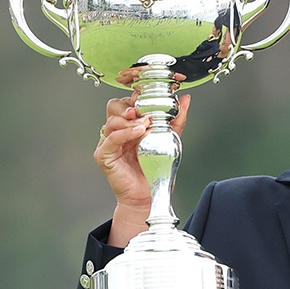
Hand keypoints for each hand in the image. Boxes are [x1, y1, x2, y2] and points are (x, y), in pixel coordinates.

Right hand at [94, 74, 188, 247]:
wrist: (152, 194)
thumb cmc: (157, 170)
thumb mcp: (170, 139)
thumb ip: (176, 119)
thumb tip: (185, 99)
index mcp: (130, 125)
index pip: (128, 101)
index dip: (137, 96)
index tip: (151, 93)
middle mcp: (117, 131)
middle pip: (115, 105)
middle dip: (130, 104)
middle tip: (145, 109)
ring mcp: (109, 143)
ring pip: (112, 120)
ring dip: (131, 119)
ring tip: (146, 124)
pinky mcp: (104, 155)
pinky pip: (110, 138)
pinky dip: (125, 132)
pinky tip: (139, 132)